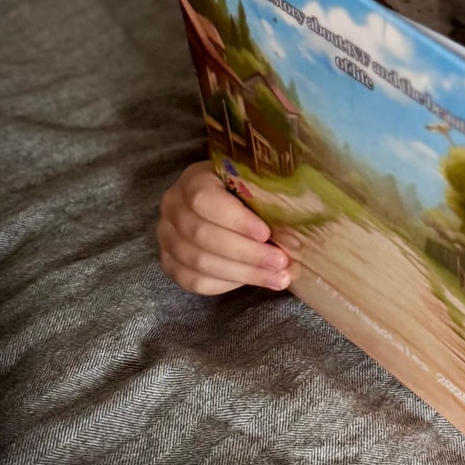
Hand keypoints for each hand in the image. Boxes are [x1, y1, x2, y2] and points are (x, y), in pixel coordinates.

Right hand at [155, 160, 289, 296]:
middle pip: (202, 236)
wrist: (221, 199)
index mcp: (193, 180)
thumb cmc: (244, 189)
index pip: (204, 201)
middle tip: (280, 261)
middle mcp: (172, 207)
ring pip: (199, 263)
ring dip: (243, 273)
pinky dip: (226, 284)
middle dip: (246, 253)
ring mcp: (167, 236)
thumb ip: (267, 194)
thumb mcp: (253, 180)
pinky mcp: (170, 262)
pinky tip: (253, 281)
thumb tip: (297, 225)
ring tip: (277, 278)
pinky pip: (194, 281)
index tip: (266, 233)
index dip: (235, 220)